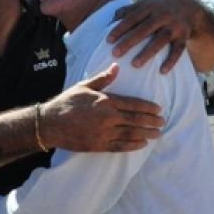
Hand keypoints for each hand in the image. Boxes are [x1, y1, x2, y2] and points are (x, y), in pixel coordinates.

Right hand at [39, 63, 163, 152]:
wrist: (50, 124)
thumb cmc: (66, 102)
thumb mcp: (84, 86)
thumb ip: (103, 79)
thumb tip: (117, 67)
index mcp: (105, 101)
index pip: (133, 104)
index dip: (148, 107)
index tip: (158, 109)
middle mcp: (108, 117)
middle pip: (136, 119)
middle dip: (151, 121)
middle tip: (163, 122)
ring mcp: (104, 133)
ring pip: (131, 133)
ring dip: (146, 134)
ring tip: (157, 134)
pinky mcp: (98, 145)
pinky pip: (120, 146)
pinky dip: (133, 145)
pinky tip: (142, 144)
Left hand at [107, 0, 193, 73]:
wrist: (189, 5)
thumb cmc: (159, 7)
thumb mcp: (145, 4)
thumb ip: (128, 11)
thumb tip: (109, 21)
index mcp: (150, 7)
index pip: (132, 18)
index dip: (120, 28)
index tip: (108, 40)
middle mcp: (162, 15)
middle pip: (145, 29)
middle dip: (130, 41)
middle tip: (115, 53)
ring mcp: (174, 26)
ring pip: (161, 40)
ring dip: (148, 52)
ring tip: (135, 64)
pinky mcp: (184, 36)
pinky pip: (178, 50)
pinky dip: (171, 60)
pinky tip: (162, 71)